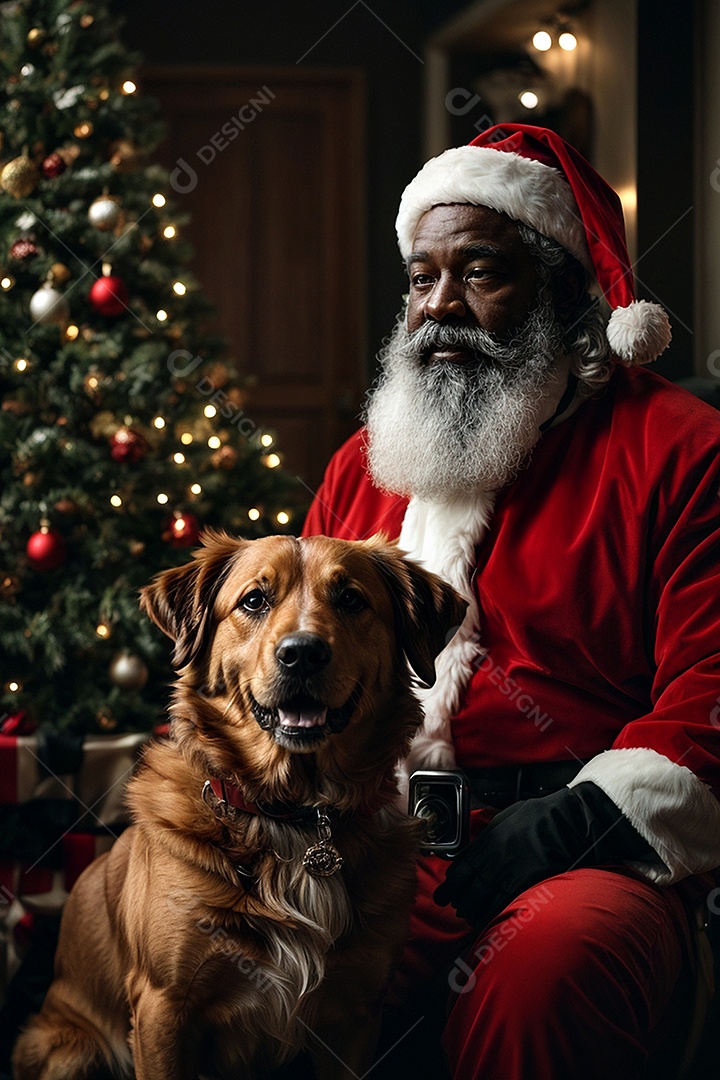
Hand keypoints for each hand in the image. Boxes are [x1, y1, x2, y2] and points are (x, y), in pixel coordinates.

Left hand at [433, 781, 654, 926]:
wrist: (568, 820)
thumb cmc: (541, 815)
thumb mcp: (507, 817)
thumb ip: (490, 834)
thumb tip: (478, 847)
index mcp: (488, 840)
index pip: (462, 867)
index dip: (451, 884)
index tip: (445, 891)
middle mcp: (495, 858)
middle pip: (469, 887)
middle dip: (458, 900)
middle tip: (453, 907)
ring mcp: (510, 872)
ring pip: (484, 899)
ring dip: (473, 910)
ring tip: (467, 916)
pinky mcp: (527, 884)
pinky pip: (505, 904)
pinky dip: (494, 914)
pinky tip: (489, 920)